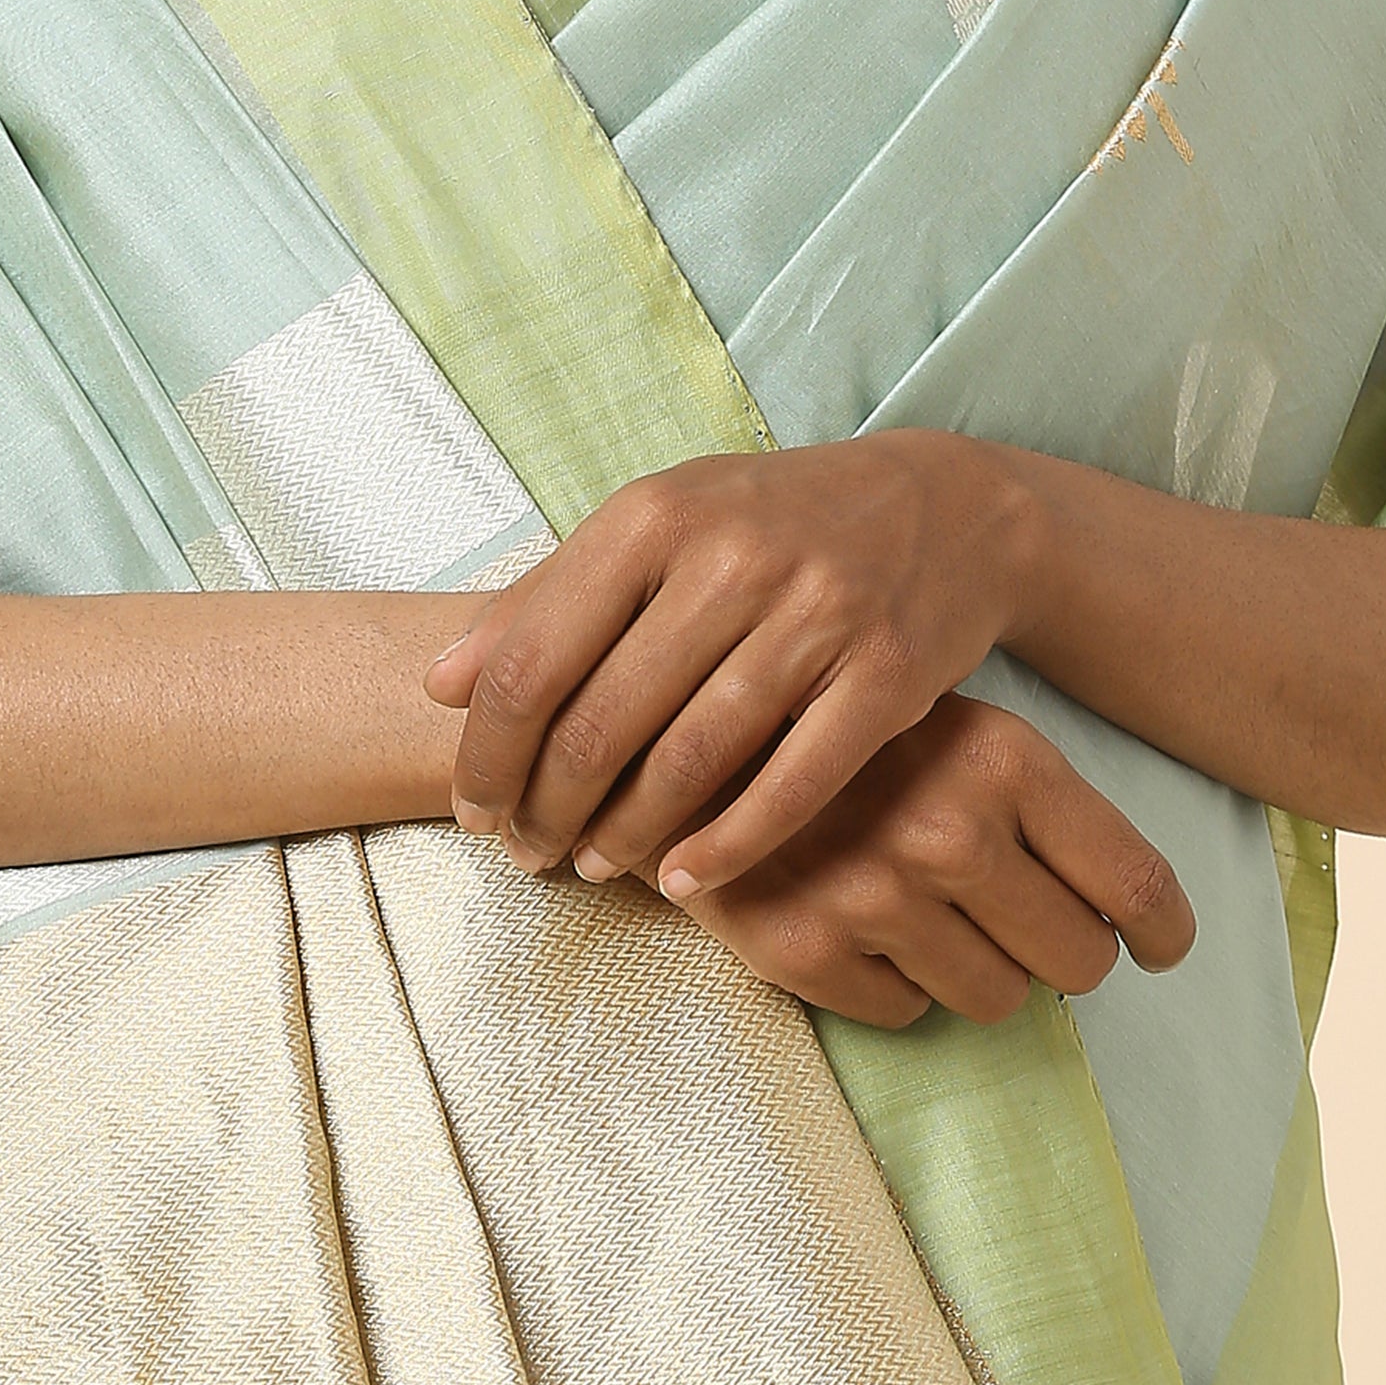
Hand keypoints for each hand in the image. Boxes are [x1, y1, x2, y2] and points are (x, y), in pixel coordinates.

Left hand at [427, 432, 1026, 894]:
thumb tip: (438, 684)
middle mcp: (731, 558)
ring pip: (689, 761)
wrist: (946, 507)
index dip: (488, 752)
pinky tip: (684, 877)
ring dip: (626, 835)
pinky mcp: (887, 676)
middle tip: (527, 854)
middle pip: (601, 722)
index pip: (533, 659)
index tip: (472, 808)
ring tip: (592, 866)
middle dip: (547, 808)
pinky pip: (792, 786)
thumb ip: (545, 598)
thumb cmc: (771, 523)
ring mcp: (816, 616)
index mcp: (654, 515)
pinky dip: (728, 846)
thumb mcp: (656, 526)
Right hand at [665, 698, 1194, 1028]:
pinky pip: (904, 1016)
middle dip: (1062, 954)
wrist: (675, 728)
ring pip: (995, 1001)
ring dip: (977, 971)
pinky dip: (897, 986)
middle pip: (1078, 962)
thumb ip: (1037, 805)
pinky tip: (864, 927)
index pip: (1132, 884)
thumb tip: (1135, 915)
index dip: (1162, 930)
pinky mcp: (807, 952)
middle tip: (1027, 928)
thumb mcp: (955, 726)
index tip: (1161, 947)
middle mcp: (948, 831)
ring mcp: (875, 897)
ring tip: (930, 916)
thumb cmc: (843, 729)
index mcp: (1002, 760)